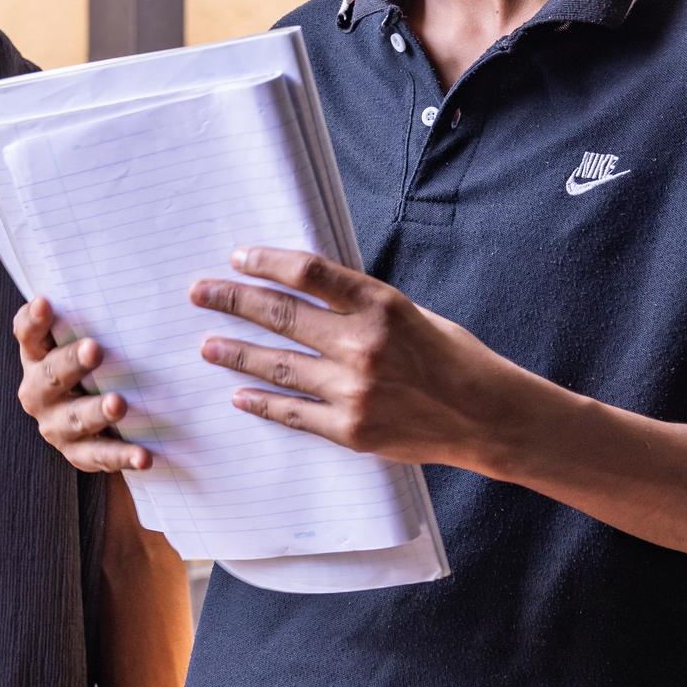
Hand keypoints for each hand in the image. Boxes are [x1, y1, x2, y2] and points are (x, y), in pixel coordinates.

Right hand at [13, 297, 155, 472]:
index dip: (34, 320)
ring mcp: (56, 426)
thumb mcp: (83, 340)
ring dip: (96, 412)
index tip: (47, 302)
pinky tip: (144, 456)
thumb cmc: (92, 366)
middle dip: (72, 363)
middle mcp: (38, 392)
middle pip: (50, 376)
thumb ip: (89, 318)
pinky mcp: (79, 453)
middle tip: (95, 348)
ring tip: (118, 404)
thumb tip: (128, 276)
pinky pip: (101, 456)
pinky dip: (122, 456)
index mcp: (36, 357)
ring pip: (74, 420)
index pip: (27, 334)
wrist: (95, 421)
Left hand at [190, 247, 518, 469]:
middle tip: (199, 293)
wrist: (486, 416)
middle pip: (280, 315)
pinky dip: (263, 403)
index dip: (266, 262)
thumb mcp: (411, 313)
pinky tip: (239, 395)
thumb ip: (360, 305)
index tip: (238, 257)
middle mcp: (362, 344)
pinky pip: (294, 414)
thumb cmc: (452, 358)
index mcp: (380, 305)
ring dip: (236, 353)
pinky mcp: (351, 430)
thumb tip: (306, 291)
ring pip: (278, 366)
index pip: (308, 274)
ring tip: (206, 346)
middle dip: (232, 300)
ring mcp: (353, 390)